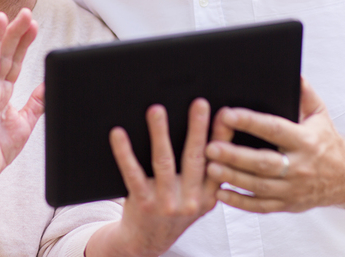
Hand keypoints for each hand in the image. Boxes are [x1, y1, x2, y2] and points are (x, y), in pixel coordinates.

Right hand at [0, 8, 42, 231]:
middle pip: (3, 55)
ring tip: (1, 18)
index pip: (15, 60)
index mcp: (3, 91)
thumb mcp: (25, 121)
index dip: (24, 42)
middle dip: (14, 34)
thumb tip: (50, 84)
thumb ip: (37, 102)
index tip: (33, 23)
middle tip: (26, 12)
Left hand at [86, 98, 220, 256]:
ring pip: (163, 161)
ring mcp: (166, 203)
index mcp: (208, 196)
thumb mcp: (198, 197)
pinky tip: (119, 134)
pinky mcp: (142, 203)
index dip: (223, 138)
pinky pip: (132, 173)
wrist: (147, 242)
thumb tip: (212, 130)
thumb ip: (205, 171)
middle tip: (199, 104)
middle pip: (194, 158)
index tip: (225, 114)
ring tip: (157, 110)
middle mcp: (190, 201)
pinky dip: (125, 152)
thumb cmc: (173, 209)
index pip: (218, 162)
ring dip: (160, 133)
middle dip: (198, 128)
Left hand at [205, 77, 344, 213]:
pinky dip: (240, 202)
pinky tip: (220, 192)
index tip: (227, 114)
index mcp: (305, 141)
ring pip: (259, 186)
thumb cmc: (325, 140)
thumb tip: (293, 71)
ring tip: (209, 167)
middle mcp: (300, 166)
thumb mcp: (319, 113)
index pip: (274, 129)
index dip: (250, 121)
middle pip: (263, 162)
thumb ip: (304, 92)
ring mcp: (293, 189)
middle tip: (210, 146)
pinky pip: (261, 206)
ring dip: (233, 177)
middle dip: (235, 155)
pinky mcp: (288, 204)